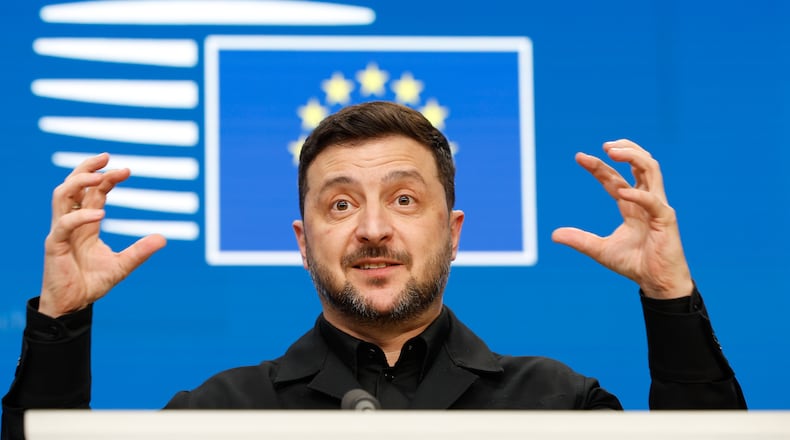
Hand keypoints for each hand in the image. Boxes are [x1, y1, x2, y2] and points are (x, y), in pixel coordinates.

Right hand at [39, 153, 166, 317]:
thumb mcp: (123, 265)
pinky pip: (63, 225)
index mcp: (86, 223)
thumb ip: (140, 251)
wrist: (74, 305)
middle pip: (72, 185)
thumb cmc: (92, 282)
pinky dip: (80, 217)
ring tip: (100, 176)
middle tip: (106, 156)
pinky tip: (100, 213)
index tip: (127, 170)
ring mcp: (60, 232)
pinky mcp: (53, 245)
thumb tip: (163, 239)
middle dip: (87, 167)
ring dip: (78, 182)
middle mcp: (71, 223)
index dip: (107, 178)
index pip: (94, 191)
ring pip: (61, 196)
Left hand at [551, 139, 692, 298]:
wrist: (656, 283)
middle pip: (639, 164)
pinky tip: (622, 192)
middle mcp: (645, 200)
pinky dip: (638, 194)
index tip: (579, 157)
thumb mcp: (600, 250)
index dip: (598, 166)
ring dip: (633, 157)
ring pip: (651, 170)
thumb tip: (554, 234)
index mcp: (631, 204)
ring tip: (613, 151)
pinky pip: (653, 201)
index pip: (614, 178)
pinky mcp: (666, 218)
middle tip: (605, 145)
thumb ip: (580, 240)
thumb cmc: (634, 264)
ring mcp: (657, 206)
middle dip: (624, 150)